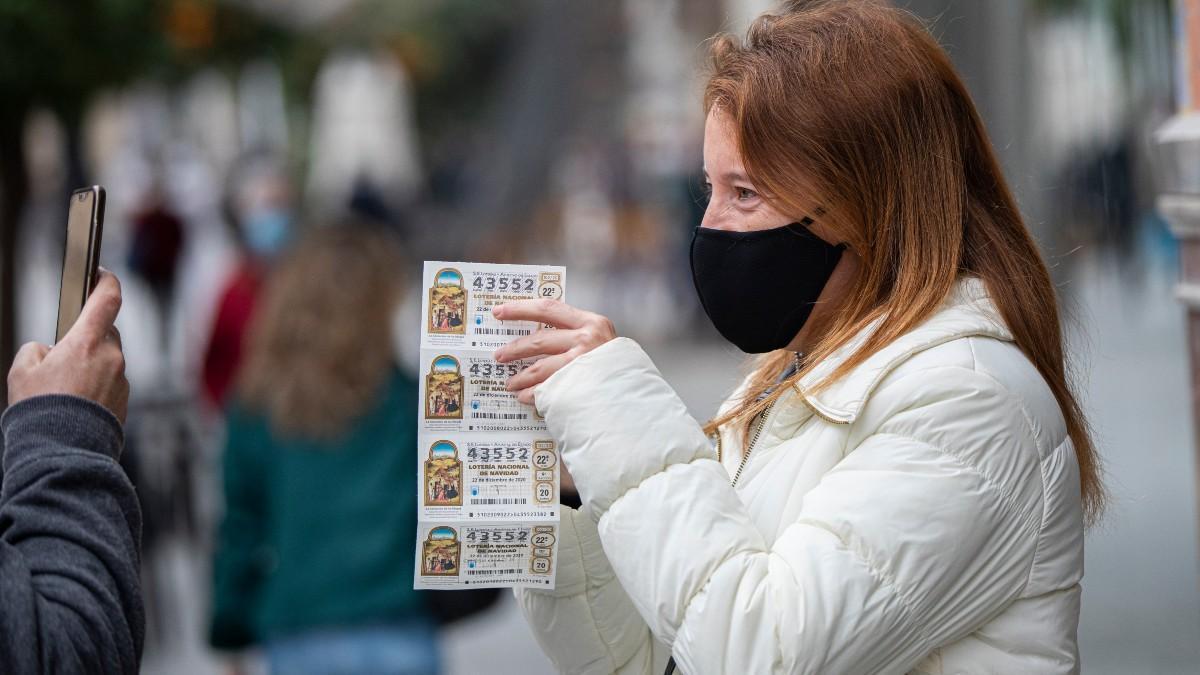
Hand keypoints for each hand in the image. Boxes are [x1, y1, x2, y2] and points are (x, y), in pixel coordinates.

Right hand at [7, 269, 128, 422]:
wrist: (63, 451)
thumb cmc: (42, 411)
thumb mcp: (22, 371)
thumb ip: (37, 350)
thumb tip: (50, 351)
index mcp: (87, 343)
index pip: (107, 299)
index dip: (106, 281)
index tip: (101, 274)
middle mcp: (111, 358)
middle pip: (105, 333)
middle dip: (86, 337)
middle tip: (62, 355)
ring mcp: (121, 380)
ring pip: (107, 360)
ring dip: (90, 366)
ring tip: (64, 388)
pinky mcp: (125, 400)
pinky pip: (111, 383)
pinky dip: (97, 386)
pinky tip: (77, 402)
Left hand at [492, 299, 615, 404]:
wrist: (635, 395)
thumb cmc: (612, 365)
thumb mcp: (599, 339)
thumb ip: (573, 333)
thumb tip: (535, 336)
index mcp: (590, 322)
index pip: (548, 308)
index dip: (520, 309)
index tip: (499, 311)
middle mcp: (587, 340)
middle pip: (539, 340)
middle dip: (515, 348)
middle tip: (499, 356)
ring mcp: (582, 365)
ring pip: (540, 368)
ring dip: (520, 377)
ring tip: (510, 384)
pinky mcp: (579, 387)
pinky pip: (546, 389)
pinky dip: (532, 394)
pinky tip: (525, 397)